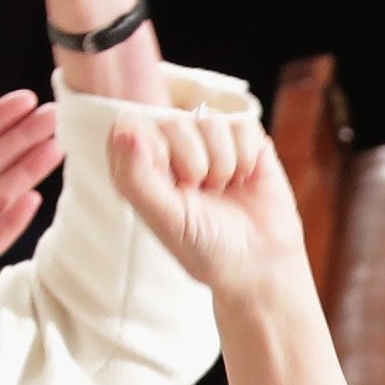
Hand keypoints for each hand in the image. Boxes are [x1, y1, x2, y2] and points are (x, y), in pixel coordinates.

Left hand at [109, 106, 301, 305]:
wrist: (259, 263)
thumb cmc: (205, 246)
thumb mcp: (164, 219)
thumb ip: (136, 177)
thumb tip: (126, 131)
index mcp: (142, 163)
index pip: (131, 127)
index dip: (152, 153)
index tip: (170, 187)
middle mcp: (172, 145)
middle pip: (173, 123)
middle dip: (193, 165)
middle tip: (201, 193)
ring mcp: (209, 138)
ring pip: (209, 122)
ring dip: (222, 165)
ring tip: (223, 189)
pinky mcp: (244, 137)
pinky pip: (241, 125)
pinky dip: (245, 159)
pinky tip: (244, 179)